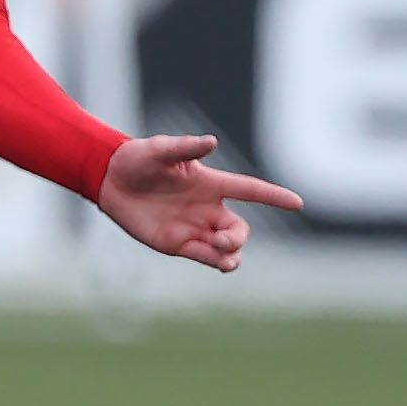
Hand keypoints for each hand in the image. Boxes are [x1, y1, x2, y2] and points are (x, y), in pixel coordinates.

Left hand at [96, 133, 301, 271]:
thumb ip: (186, 147)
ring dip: (232, 255)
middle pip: (239, 229)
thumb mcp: (161, 150)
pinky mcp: (176, 242)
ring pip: (225, 248)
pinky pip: (203, 256)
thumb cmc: (138, 158)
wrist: (109, 179)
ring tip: (226, 258)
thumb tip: (212, 141)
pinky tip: (221, 264)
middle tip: (223, 241)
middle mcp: (207, 208)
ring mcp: (193, 227)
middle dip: (238, 238)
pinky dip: (215, 261)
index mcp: (210, 184)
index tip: (297, 203)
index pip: (250, 190)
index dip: (273, 196)